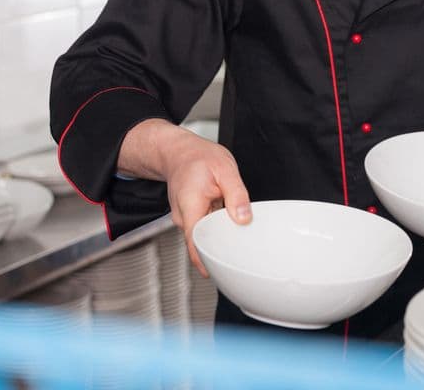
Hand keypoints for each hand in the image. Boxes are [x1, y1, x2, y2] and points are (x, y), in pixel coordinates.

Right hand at [118, 120, 250, 277]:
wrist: (180, 151)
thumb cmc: (199, 158)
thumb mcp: (225, 169)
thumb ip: (236, 194)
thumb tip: (244, 218)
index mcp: (190, 206)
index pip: (195, 241)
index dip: (205, 260)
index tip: (216, 272)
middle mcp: (184, 215)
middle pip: (201, 241)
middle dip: (219, 249)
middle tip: (240, 253)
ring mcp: (186, 217)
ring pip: (204, 234)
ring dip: (219, 236)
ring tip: (237, 235)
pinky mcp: (191, 215)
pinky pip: (204, 227)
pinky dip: (216, 227)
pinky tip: (228, 223)